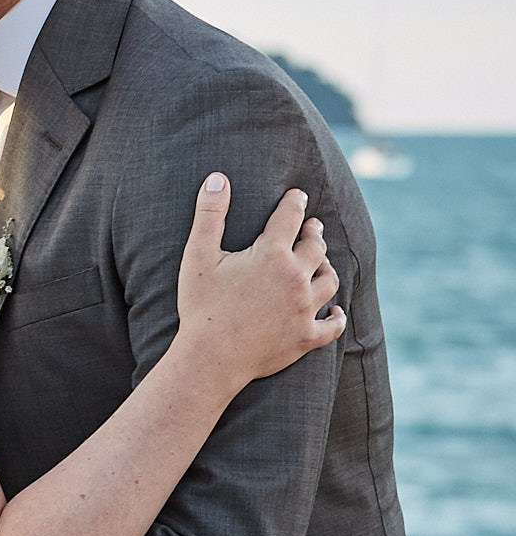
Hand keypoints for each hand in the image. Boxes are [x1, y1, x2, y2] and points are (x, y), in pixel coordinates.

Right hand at [176, 174, 345, 388]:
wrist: (210, 357)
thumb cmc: (200, 306)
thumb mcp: (198, 256)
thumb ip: (209, 214)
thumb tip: (217, 178)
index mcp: (271, 255)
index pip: (290, 218)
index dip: (295, 203)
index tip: (299, 195)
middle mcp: (296, 278)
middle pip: (317, 247)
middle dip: (315, 233)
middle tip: (313, 227)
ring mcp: (304, 309)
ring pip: (329, 281)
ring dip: (327, 268)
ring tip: (323, 262)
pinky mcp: (306, 337)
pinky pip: (333, 325)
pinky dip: (337, 316)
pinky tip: (337, 310)